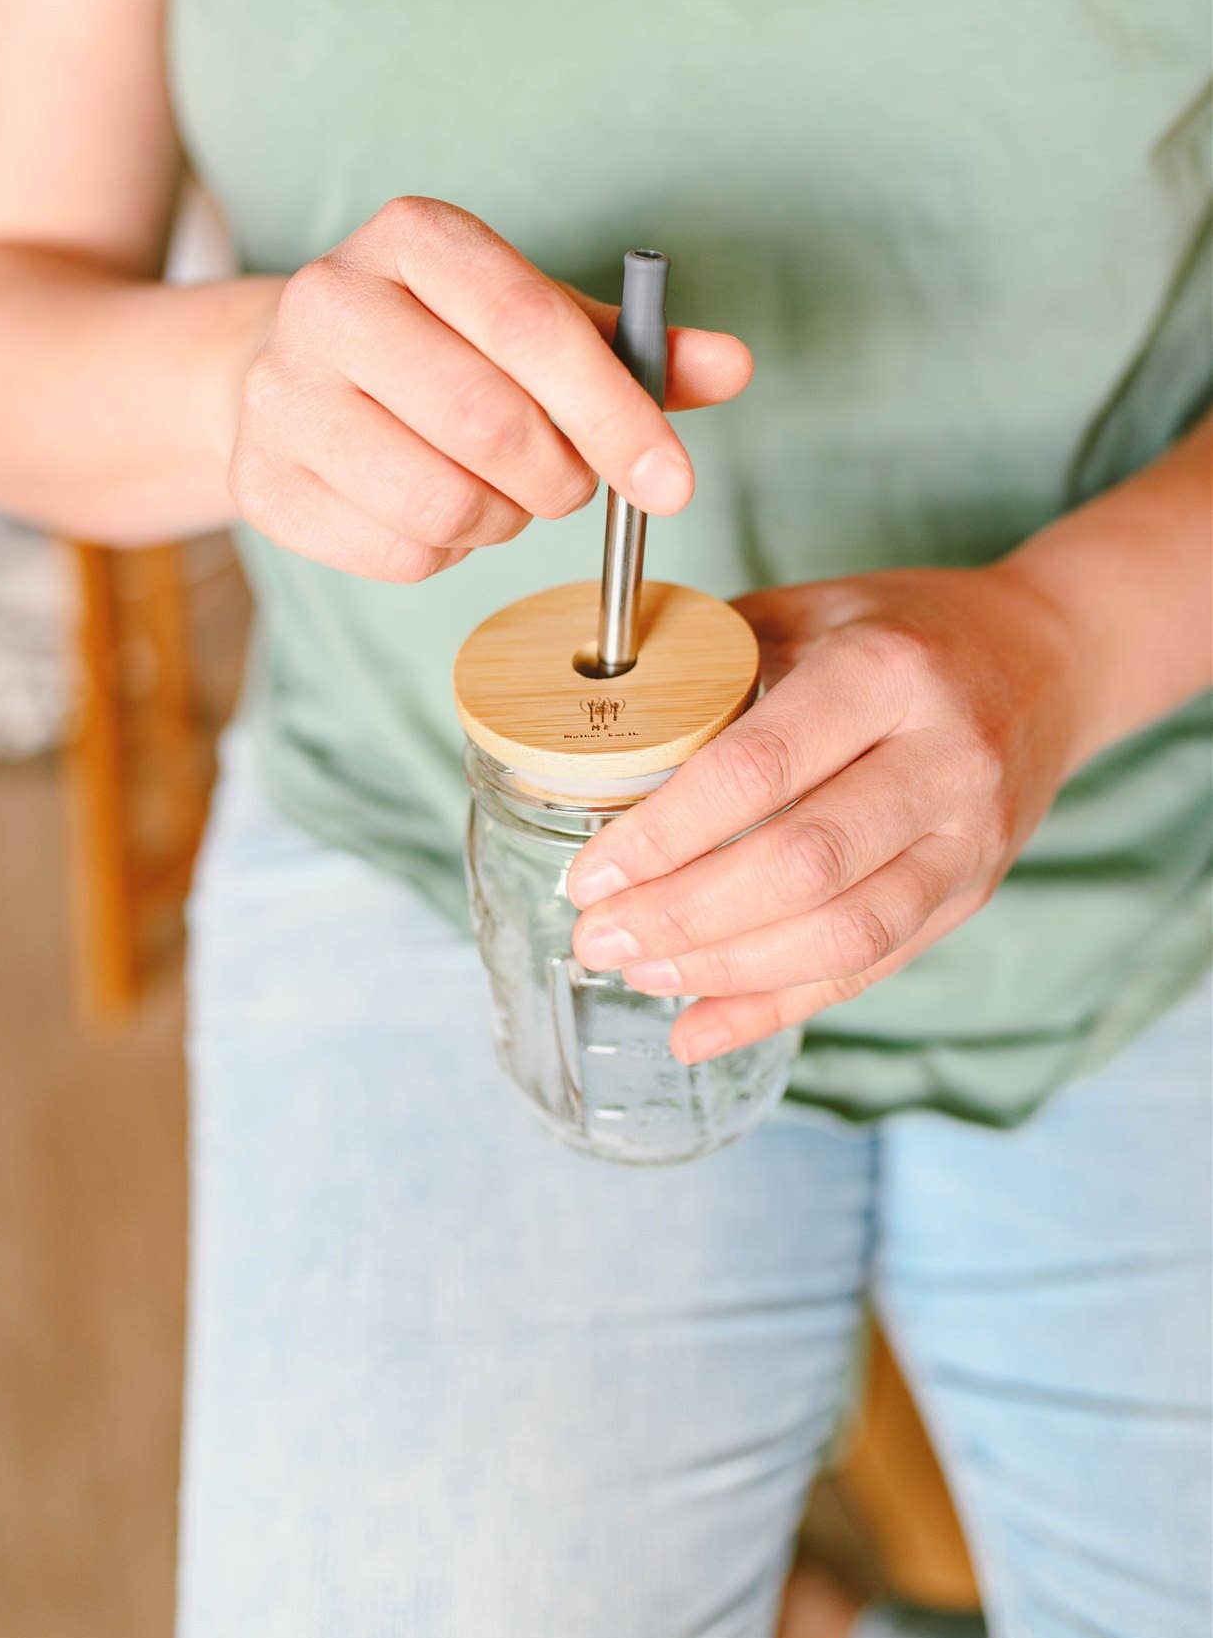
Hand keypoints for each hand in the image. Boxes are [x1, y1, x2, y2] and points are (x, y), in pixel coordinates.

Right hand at [226, 198, 750, 580]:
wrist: (295, 373)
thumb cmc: (443, 344)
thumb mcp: (539, 322)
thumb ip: (638, 347)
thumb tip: (733, 366)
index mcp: (412, 236)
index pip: (531, 326)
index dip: (615, 412)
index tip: (672, 482)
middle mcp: (329, 299)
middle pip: (489, 423)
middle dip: (560, 478)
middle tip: (568, 483)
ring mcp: (282, 395)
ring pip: (444, 502)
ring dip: (504, 520)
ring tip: (498, 491)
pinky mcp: (262, 484)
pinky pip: (399, 554)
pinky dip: (445, 552)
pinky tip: (434, 510)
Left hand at [567, 563, 1085, 1063]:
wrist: (1047, 660)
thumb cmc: (903, 630)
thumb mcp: (811, 610)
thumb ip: (713, 670)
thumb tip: (595, 740)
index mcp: (886, 672)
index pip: (760, 768)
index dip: (665, 833)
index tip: (590, 873)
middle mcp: (943, 758)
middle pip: (801, 866)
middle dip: (683, 917)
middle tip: (596, 938)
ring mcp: (969, 838)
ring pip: (842, 935)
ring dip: (725, 972)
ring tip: (638, 974)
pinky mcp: (973, 895)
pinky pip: (871, 970)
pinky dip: (777, 1008)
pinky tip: (698, 1027)